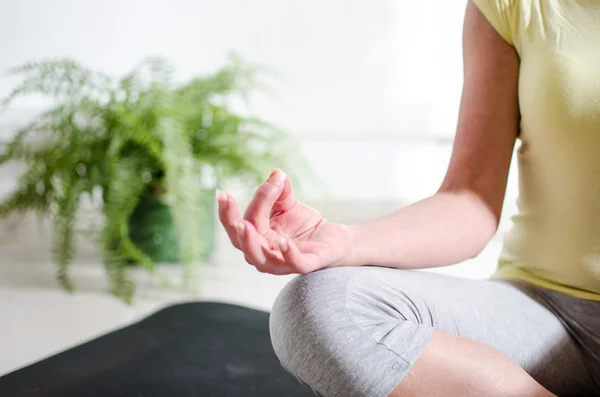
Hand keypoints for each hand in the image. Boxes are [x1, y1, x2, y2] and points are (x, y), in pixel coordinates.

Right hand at [217, 169, 355, 274]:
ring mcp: (283, 263)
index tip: (222, 192)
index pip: (240, 223)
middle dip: (232, 224)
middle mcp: (264, 254)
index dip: (228, 210)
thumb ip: (279, 191)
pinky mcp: (305, 265)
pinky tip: (283, 242)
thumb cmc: (303, 225)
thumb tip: (276, 174)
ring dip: (251, 242)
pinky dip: (288, 254)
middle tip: (227, 202)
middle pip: (241, 243)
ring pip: (260, 259)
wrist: (334, 240)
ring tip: (245, 225)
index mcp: (256, 239)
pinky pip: (294, 263)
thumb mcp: (287, 204)